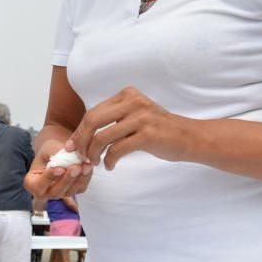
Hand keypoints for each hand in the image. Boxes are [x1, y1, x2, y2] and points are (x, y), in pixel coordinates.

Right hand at [24, 138, 93, 198]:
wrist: (58, 153)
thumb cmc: (49, 151)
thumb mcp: (48, 148)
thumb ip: (55, 153)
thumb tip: (68, 158)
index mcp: (32, 183)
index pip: (38, 185)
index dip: (49, 178)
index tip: (60, 169)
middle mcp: (44, 192)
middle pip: (55, 192)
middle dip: (67, 180)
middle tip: (76, 168)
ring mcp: (59, 194)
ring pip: (69, 192)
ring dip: (79, 180)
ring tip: (86, 166)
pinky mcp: (72, 192)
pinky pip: (79, 189)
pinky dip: (85, 178)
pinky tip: (88, 167)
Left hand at [68, 87, 195, 169]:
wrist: (189, 137)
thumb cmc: (159, 130)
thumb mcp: (136, 115)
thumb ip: (114, 119)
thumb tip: (83, 136)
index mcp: (127, 95)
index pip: (93, 112)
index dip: (79, 130)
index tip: (72, 145)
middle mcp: (133, 102)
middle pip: (93, 121)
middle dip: (81, 141)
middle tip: (79, 155)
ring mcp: (141, 118)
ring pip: (103, 137)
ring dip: (94, 153)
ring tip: (96, 162)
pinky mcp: (148, 135)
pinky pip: (117, 149)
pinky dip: (110, 160)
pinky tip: (110, 166)